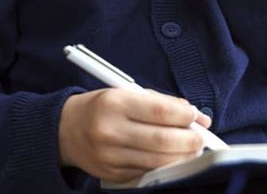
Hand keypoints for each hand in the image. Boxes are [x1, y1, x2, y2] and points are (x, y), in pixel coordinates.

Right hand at [58, 88, 211, 182]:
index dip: (183, 115)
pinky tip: (174, 158)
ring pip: (158, 162)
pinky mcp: (113, 174)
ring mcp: (111, 156)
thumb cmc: (102, 106)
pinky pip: (147, 173)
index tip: (195, 116)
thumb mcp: (125, 92)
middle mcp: (111, 130)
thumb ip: (161, 102)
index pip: (158, 111)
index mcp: (115, 103)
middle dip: (189, 140)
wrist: (66, 129)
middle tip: (201, 136)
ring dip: (182, 156)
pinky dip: (166, 166)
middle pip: (161, 141)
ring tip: (192, 148)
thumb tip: (194, 115)